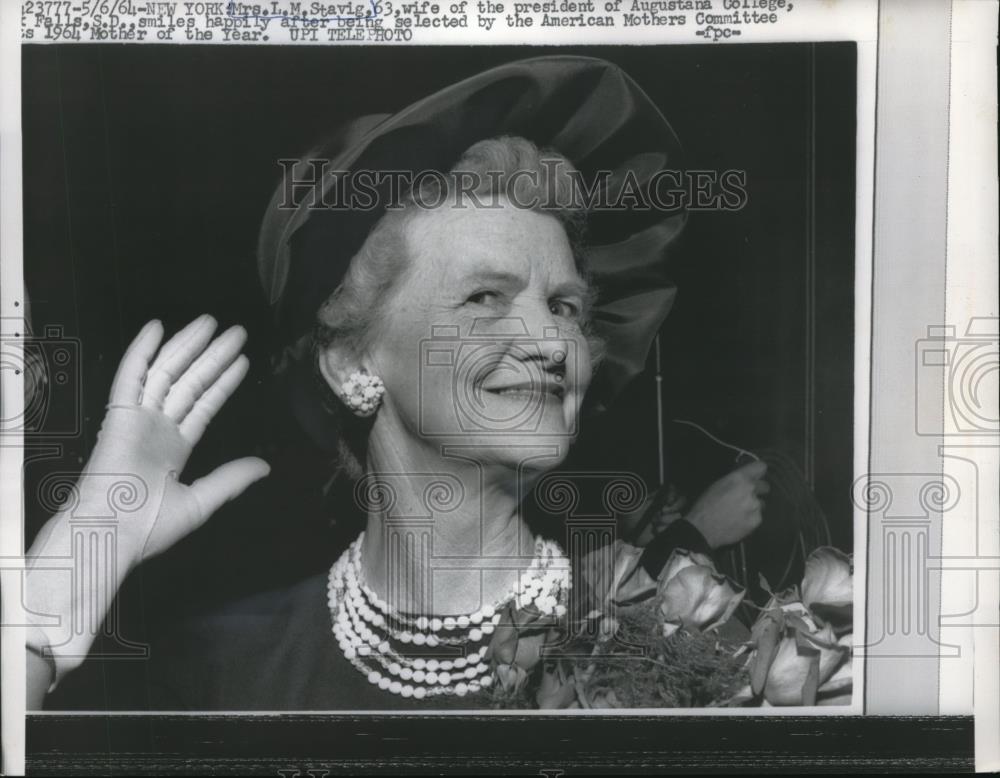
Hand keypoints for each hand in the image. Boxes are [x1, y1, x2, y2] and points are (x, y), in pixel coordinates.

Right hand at [25, 316, 269, 683]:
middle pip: (190, 382)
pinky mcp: (118, 414)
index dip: (222, 382)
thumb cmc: (148, 527)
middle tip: (235, 331)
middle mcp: (158, 428)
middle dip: (213, 356)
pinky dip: (141, 351)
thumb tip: (264, 466)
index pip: (204, 405)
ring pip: (167, 372)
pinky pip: (131, 376)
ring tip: (212, 323)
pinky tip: (157, 328)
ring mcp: (138, 419)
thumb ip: (231, 479)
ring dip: (188, 346)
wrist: (111, 534)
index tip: (241, 360)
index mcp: (174, 448)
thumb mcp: (201, 501)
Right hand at [684, 460, 768, 548]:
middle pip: (765, 486)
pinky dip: (750, 518)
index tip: (755, 476)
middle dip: (757, 490)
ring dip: (753, 505)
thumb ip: (735, 480)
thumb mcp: (717, 485)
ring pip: (760, 503)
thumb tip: (746, 478)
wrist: (703, 530)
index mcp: (739, 479)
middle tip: (745, 496)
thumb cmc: (705, 505)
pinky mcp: (756, 521)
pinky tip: (739, 521)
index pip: (761, 467)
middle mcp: (750, 490)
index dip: (758, 472)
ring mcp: (755, 506)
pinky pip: (758, 516)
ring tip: (739, 512)